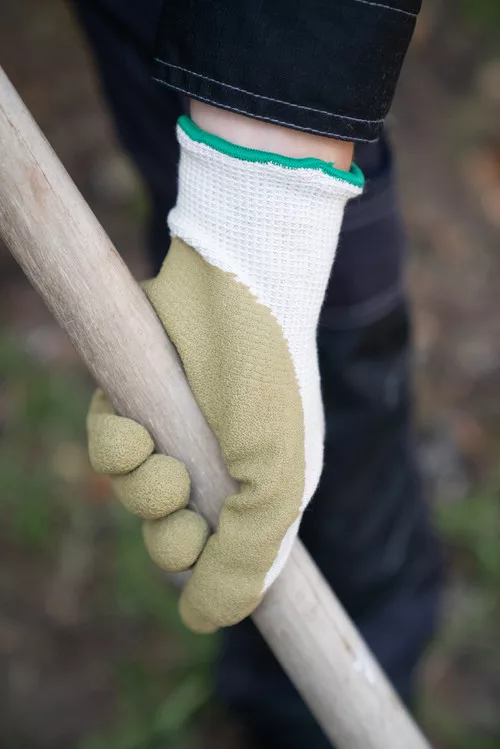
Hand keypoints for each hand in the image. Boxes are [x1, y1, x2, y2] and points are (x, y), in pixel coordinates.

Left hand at [87, 115, 362, 632]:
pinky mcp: (141, 402)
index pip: (230, 567)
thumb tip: (205, 621)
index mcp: (264, 492)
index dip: (210, 579)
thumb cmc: (268, 380)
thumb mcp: (276, 479)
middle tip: (181, 505)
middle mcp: (220, 468)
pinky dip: (112, 446)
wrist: (239, 282)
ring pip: (136, 498)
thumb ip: (248, 558)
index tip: (204, 561)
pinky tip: (132, 425)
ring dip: (139, 489)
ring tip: (157, 457)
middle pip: (174, 543)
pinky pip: (108, 448)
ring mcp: (179, 435)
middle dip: (168, 538)